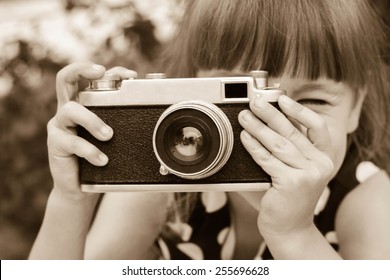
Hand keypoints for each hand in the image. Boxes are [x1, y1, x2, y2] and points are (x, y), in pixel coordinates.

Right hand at [47, 62, 136, 199]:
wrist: (80, 188)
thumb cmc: (99, 159)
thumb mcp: (110, 139)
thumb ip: (120, 124)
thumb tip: (150, 115)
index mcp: (82, 106)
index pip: (86, 78)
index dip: (103, 71)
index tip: (129, 75)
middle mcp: (68, 111)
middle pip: (64, 79)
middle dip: (82, 69)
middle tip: (102, 73)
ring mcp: (60, 126)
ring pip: (71, 110)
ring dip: (93, 120)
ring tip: (108, 135)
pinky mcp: (56, 144)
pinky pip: (73, 142)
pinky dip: (91, 151)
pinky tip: (103, 160)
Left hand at [238, 95, 334, 237]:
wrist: (289, 229)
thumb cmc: (288, 198)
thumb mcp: (295, 170)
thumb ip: (288, 150)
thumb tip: (265, 122)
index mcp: (324, 158)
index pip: (318, 127)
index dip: (300, 110)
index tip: (283, 99)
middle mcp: (320, 165)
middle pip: (293, 132)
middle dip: (271, 114)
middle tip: (255, 102)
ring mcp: (308, 174)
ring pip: (278, 143)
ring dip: (258, 127)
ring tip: (244, 117)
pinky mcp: (291, 183)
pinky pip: (267, 159)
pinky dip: (253, 146)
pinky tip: (244, 137)